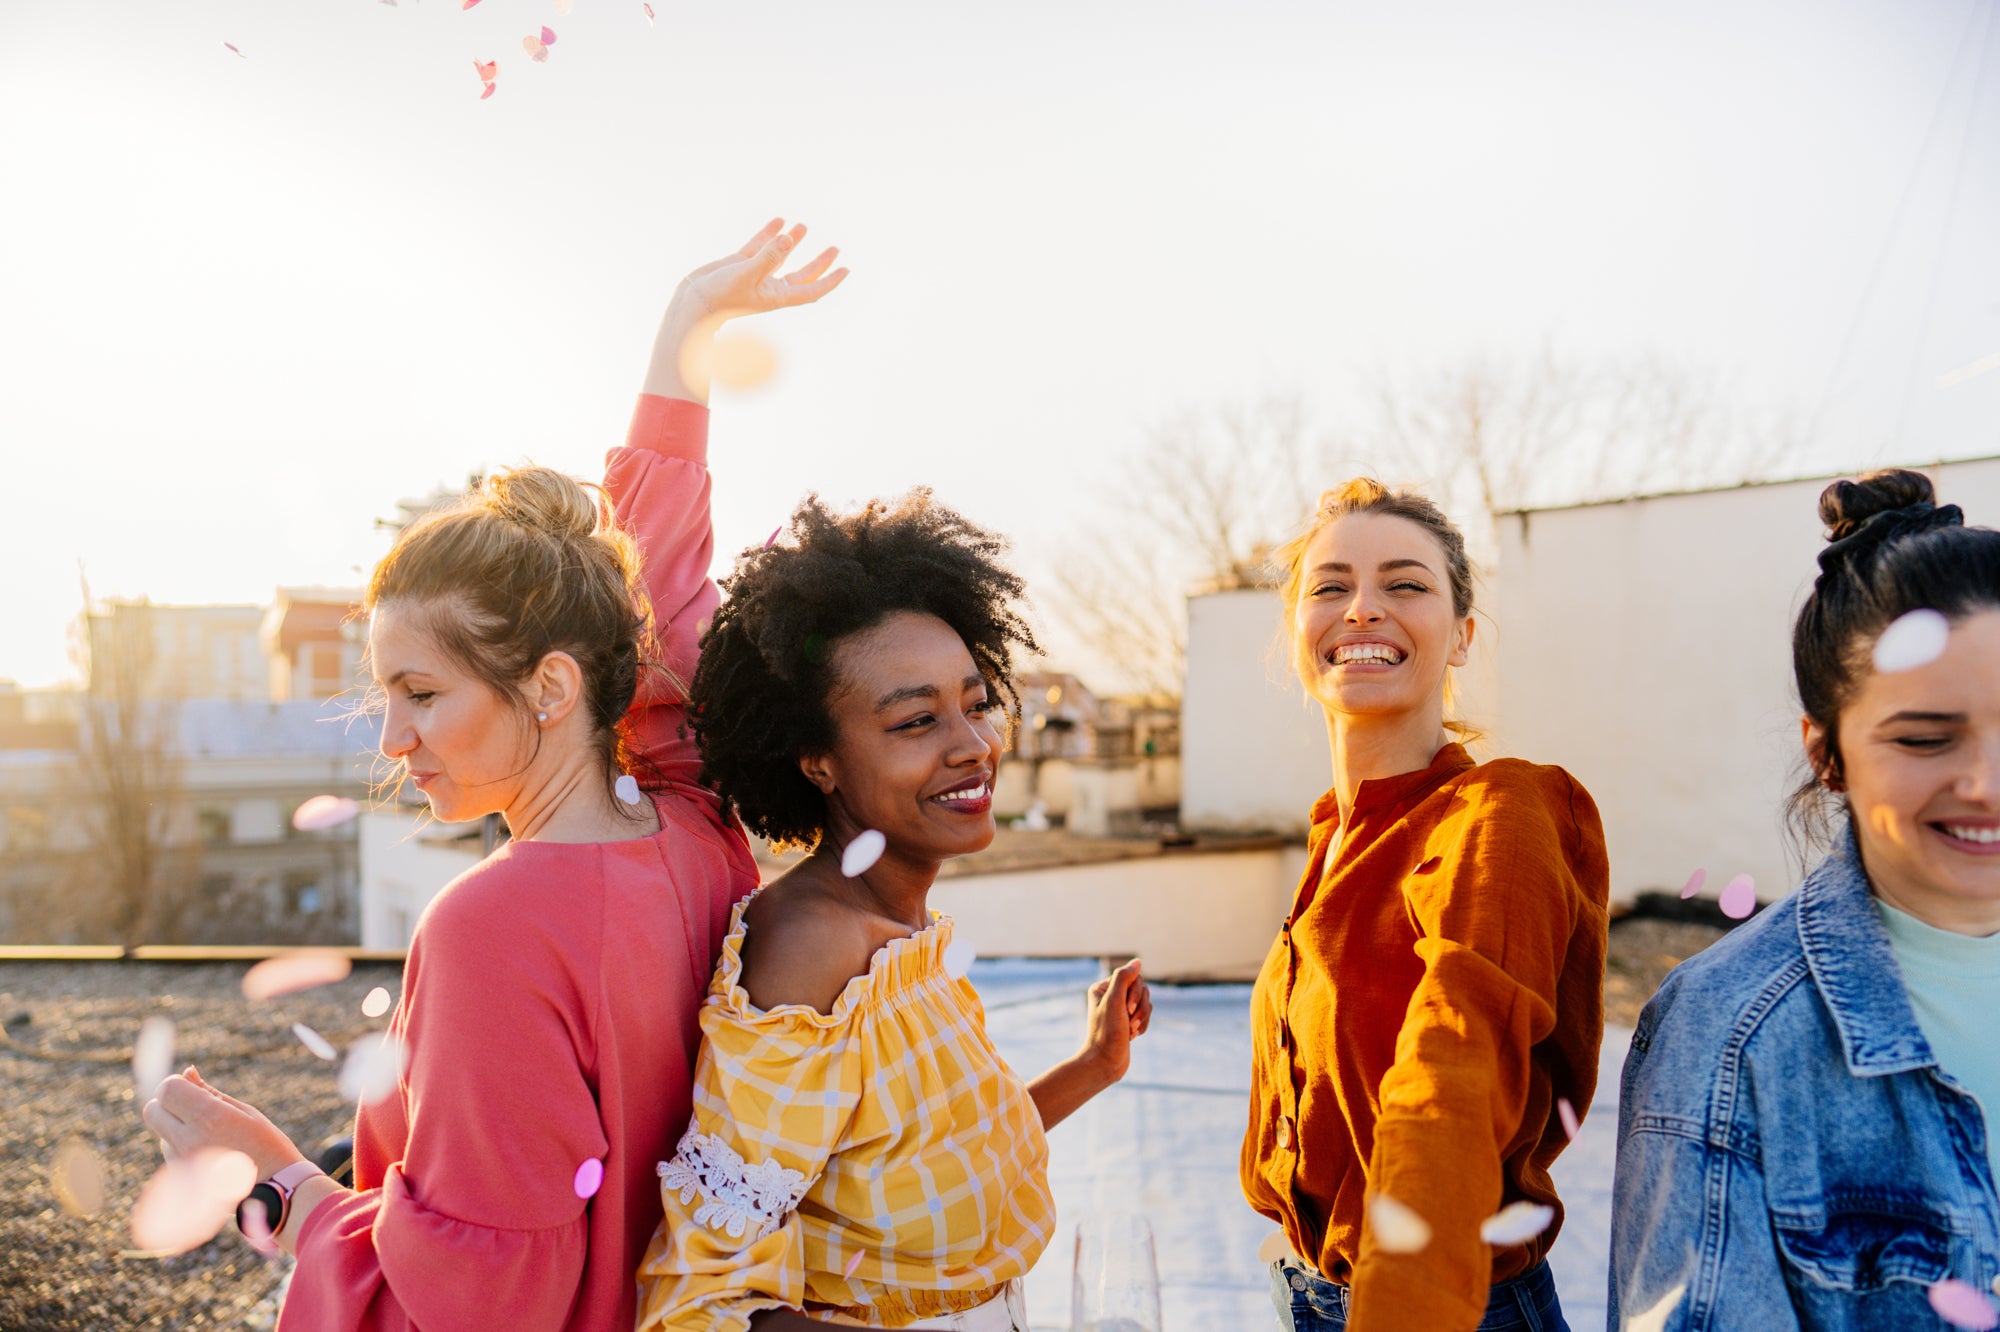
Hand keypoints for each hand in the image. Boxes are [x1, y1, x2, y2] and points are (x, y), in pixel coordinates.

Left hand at [142, 1067, 303, 1180]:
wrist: (274, 1192)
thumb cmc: (266, 1146)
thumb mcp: (245, 1112)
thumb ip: (210, 1093)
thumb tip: (187, 1073)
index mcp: (210, 1117)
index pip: (167, 1089)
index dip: (175, 1084)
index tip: (190, 1087)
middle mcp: (189, 1139)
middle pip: (153, 1110)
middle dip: (167, 1103)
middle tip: (192, 1106)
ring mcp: (181, 1162)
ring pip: (161, 1131)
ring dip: (176, 1126)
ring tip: (211, 1136)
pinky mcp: (179, 1178)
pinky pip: (169, 1151)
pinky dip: (181, 1145)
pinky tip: (210, 1153)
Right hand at [643, 219, 847, 403]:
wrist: (692, 301)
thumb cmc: (721, 295)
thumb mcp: (748, 273)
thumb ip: (769, 255)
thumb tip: (790, 237)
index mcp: (777, 296)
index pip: (812, 289)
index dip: (830, 280)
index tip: (846, 269)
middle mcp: (769, 286)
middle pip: (802, 274)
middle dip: (820, 262)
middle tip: (835, 249)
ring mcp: (755, 275)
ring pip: (780, 257)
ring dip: (793, 243)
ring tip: (803, 226)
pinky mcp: (739, 264)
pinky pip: (759, 247)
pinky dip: (768, 234)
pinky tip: (779, 221)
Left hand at [1081, 959, 1151, 1082]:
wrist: (1106, 1063)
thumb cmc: (1107, 1033)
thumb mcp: (1114, 1001)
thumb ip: (1124, 978)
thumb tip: (1137, 962)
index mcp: (1103, 988)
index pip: (1132, 977)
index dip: (1135, 993)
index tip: (1127, 1009)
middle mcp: (1111, 996)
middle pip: (1142, 989)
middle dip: (1140, 1007)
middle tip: (1129, 1023)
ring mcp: (1120, 1010)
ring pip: (1146, 1003)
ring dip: (1142, 1018)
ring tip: (1130, 1032)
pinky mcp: (1128, 1022)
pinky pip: (1146, 1015)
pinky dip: (1143, 1025)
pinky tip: (1133, 1037)